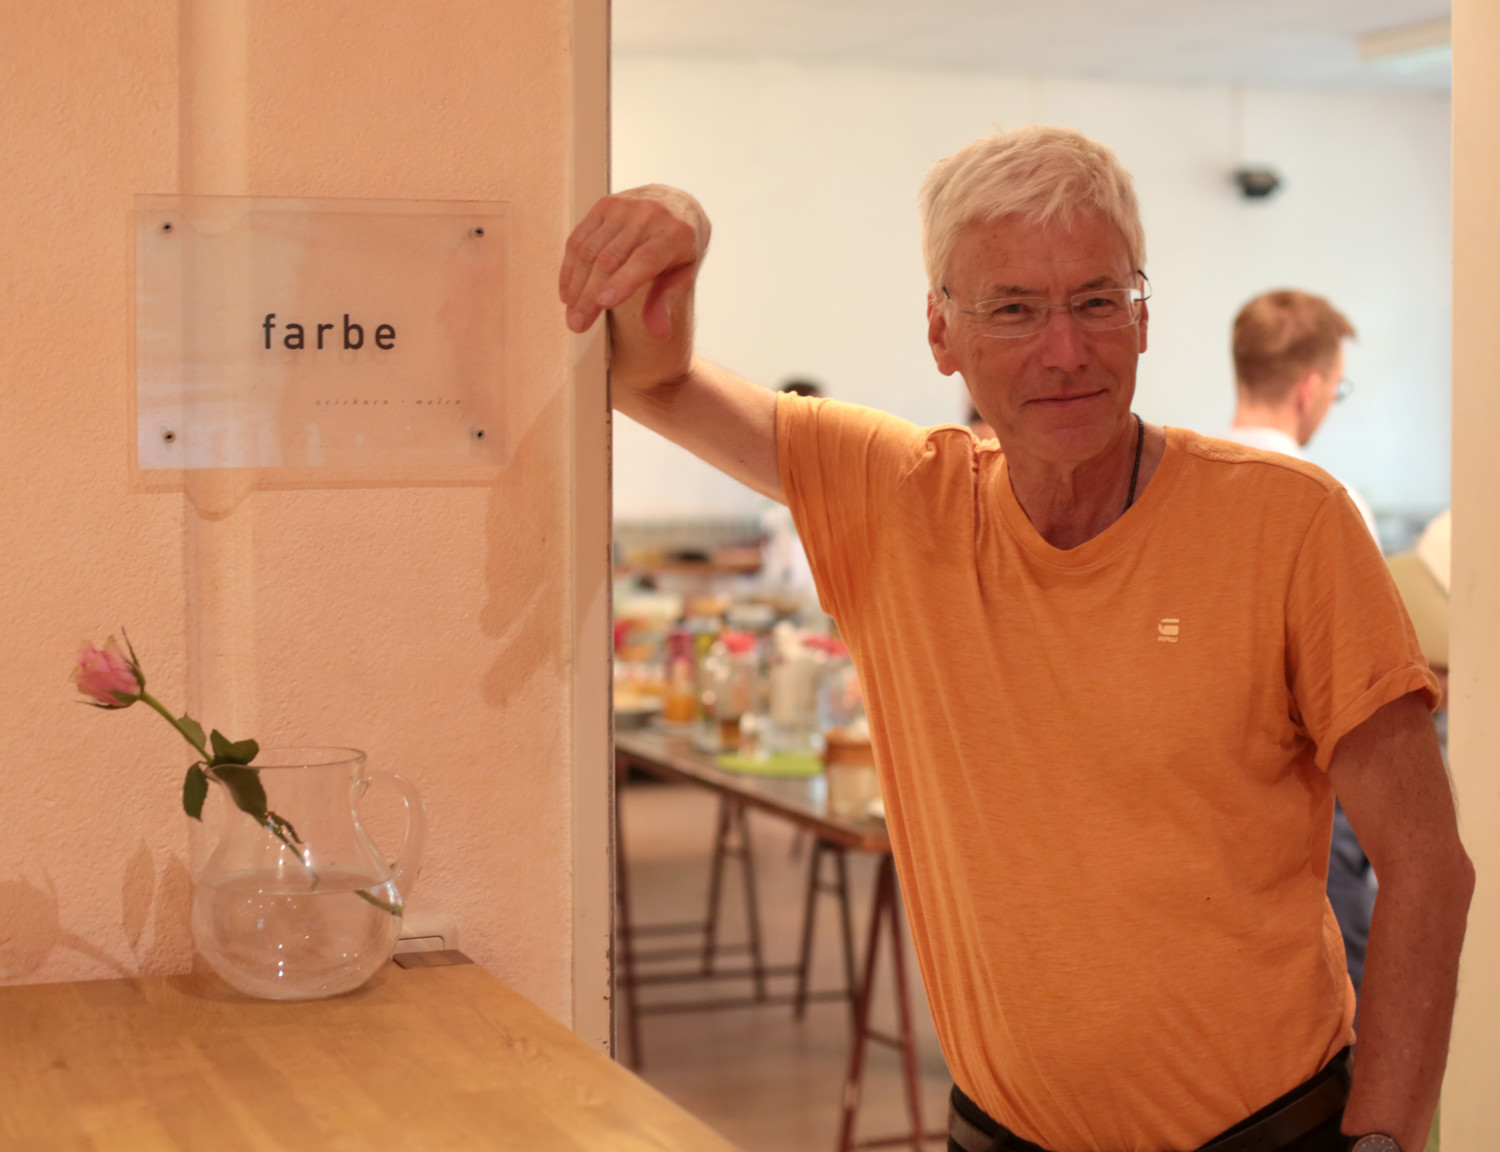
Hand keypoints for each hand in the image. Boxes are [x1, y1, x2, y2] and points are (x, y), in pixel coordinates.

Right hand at [559, 184, 709, 338]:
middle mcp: (648, 215)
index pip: (645, 259)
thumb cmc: (680, 246)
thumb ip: (668, 301)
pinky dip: (569, 267)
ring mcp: (623, 207)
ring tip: (572, 314)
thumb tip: (659, 333)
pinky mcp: (603, 206)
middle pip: (611, 259)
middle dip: (590, 294)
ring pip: (590, 250)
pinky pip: (578, 238)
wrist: (676, 204)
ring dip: (576, 285)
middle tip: (578, 324)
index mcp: (675, 234)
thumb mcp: (685, 273)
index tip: (603, 304)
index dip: (622, 282)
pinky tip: (568, 291)